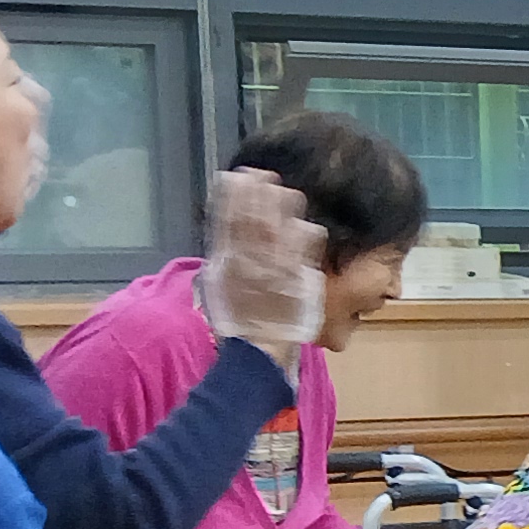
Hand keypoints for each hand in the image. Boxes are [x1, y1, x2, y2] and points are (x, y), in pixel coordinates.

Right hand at [196, 168, 324, 356]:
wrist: (256, 353)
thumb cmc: (238, 323)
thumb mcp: (219, 288)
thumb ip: (224, 261)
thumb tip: (227, 238)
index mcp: (226, 265)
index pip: (226, 224)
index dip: (232, 199)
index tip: (237, 177)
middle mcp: (247, 266)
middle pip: (250, 225)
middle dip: (256, 198)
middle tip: (263, 174)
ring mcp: (271, 275)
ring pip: (275, 237)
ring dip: (279, 213)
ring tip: (285, 191)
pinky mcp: (294, 288)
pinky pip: (300, 261)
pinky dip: (303, 243)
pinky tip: (308, 225)